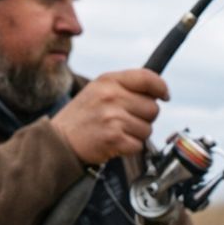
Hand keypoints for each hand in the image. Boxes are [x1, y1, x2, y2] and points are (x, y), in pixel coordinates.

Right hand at [50, 69, 169, 164]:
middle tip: (126, 121)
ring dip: (136, 134)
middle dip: (144, 117)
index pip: (147, 78)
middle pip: (152, 107)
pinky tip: (115, 142)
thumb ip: (124, 86)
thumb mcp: (98, 90)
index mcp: (109, 81)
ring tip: (117, 131)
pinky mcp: (114, 138)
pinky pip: (138, 144)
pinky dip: (129, 147)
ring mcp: (113, 117)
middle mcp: (111, 96)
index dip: (161, 87)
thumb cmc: (81, 117)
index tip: (164, 95)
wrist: (59, 141)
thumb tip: (157, 90)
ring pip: (147, 128)